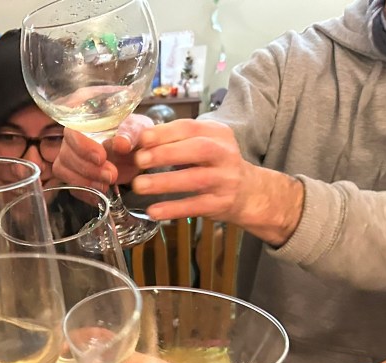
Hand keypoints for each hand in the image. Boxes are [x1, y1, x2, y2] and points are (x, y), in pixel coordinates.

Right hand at [52, 114, 152, 188]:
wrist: (139, 151)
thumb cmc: (136, 133)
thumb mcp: (139, 127)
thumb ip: (130, 133)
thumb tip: (121, 143)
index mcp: (84, 116)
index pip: (72, 130)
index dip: (83, 146)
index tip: (101, 157)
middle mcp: (72, 136)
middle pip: (66, 153)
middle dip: (88, 168)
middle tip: (111, 175)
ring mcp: (71, 156)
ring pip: (63, 169)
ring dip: (85, 181)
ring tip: (107, 185)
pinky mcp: (74, 174)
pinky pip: (71, 186)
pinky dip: (86, 193)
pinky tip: (101, 193)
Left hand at [126, 119, 257, 222]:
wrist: (248, 192)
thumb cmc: (214, 164)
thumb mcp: (202, 144)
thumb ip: (175, 140)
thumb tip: (137, 139)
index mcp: (217, 133)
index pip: (190, 127)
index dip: (164, 132)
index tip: (142, 138)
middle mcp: (225, 153)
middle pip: (197, 149)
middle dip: (165, 154)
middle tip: (139, 160)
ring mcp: (225, 179)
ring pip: (195, 179)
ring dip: (164, 182)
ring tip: (139, 186)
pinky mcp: (221, 203)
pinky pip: (195, 206)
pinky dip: (173, 209)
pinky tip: (153, 211)